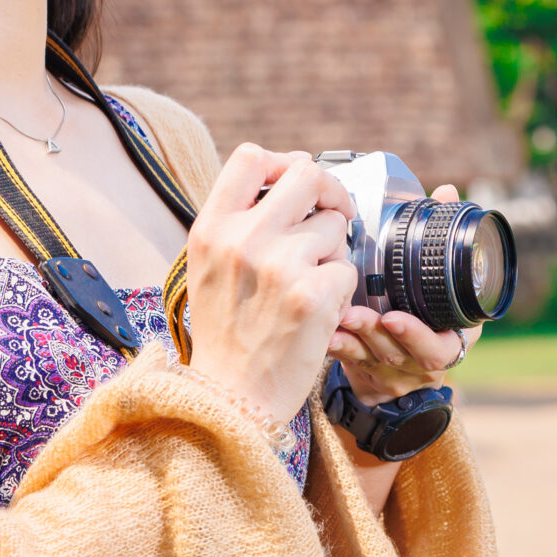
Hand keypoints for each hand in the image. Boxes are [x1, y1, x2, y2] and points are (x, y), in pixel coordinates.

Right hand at [185, 146, 358, 428]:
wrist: (230, 400)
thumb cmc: (226, 333)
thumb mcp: (209, 267)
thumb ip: (238, 223)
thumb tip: (286, 178)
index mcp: (212, 228)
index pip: (251, 156)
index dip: (284, 162)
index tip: (296, 185)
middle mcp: (242, 239)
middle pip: (308, 174)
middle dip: (330, 193)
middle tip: (335, 217)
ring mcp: (279, 265)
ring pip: (336, 226)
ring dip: (334, 252)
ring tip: (311, 285)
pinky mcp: (312, 295)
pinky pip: (348, 268)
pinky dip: (341, 291)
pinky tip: (318, 313)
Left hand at [327, 184, 480, 406]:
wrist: (407, 359)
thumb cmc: (424, 311)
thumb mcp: (441, 284)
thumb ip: (440, 239)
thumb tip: (445, 193)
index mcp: (448, 339)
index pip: (442, 348)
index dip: (419, 335)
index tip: (395, 316)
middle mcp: (420, 360)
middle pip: (402, 353)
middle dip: (378, 333)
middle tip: (359, 313)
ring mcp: (393, 371)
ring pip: (373, 358)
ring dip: (356, 336)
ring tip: (341, 315)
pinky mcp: (367, 372)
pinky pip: (350, 363)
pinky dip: (337, 347)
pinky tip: (324, 333)